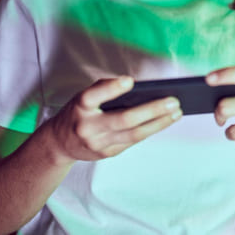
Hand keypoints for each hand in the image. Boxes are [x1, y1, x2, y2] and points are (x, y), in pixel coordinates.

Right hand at [46, 76, 181, 163]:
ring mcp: (98, 143)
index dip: (111, 88)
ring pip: (133, 134)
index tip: (130, 80)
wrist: (58, 144)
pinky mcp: (107, 154)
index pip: (94, 95)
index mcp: (80, 106)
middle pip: (124, 119)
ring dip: (158, 123)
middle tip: (173, 101)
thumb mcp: (82, 97)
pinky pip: (132, 141)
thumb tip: (136, 87)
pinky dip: (149, 130)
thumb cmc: (77, 112)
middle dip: (152, 110)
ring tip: (176, 113)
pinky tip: (164, 122)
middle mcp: (88, 126)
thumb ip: (104, 91)